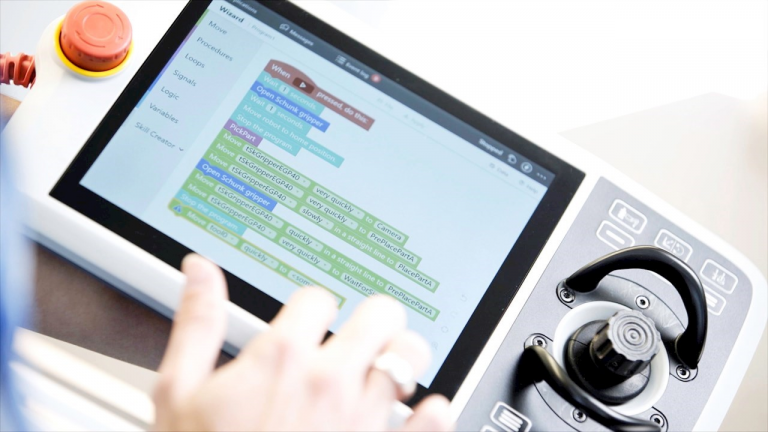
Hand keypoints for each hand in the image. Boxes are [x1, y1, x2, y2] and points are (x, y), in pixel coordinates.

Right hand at [153, 254, 452, 430]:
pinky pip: (432, 421)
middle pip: (381, 313)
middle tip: (358, 337)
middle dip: (370, 320)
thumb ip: (198, 322)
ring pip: (411, 357)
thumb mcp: (180, 392)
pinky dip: (434, 413)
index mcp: (283, 359)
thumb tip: (200, 268)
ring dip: (401, 358)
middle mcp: (330, 381)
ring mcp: (362, 418)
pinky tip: (424, 410)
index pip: (318, 298)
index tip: (306, 326)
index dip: (310, 309)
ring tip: (385, 369)